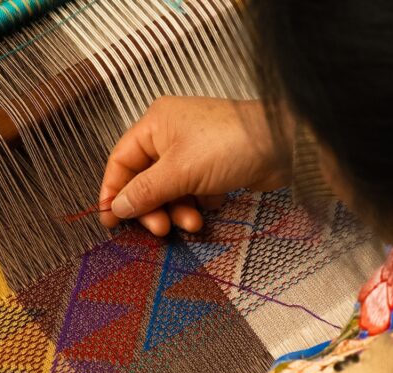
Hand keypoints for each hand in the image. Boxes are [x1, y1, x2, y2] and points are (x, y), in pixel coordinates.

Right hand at [99, 97, 292, 235]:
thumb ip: (145, 191)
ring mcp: (193, 150)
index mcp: (155, 124)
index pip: (121, 160)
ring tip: (193, 222)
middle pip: (145, 179)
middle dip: (153, 207)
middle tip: (160, 229)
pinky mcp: (213, 166)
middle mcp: (170, 134)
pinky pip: (192, 191)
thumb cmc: (228, 145)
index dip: (113, 191)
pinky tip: (210, 207)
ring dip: (177, 210)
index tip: (110, 219)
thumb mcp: (179, 172)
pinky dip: (197, 204)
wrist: (282, 145)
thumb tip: (117, 207)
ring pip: (170, 189)